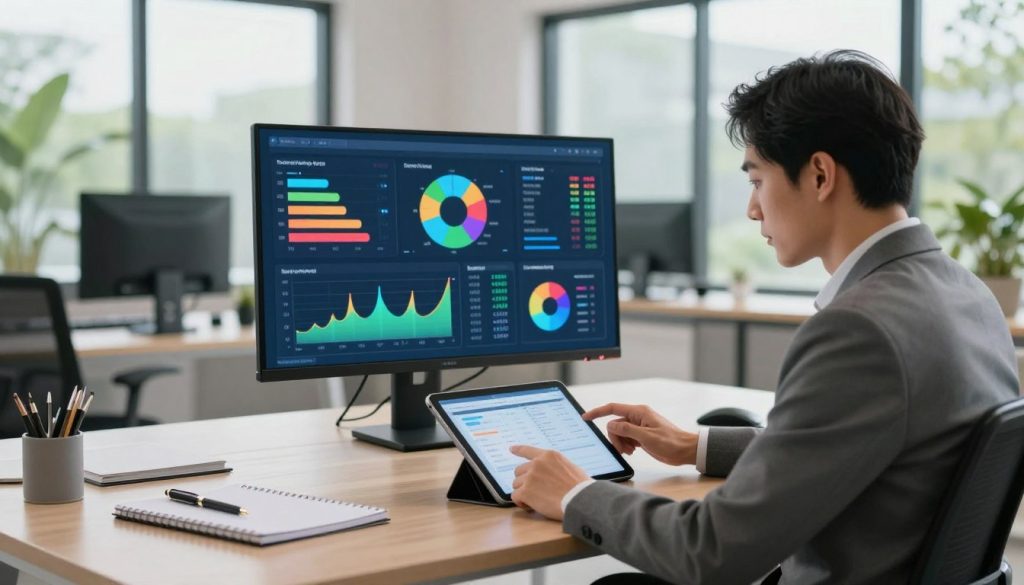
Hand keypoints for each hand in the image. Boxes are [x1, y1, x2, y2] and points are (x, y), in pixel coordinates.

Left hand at [509, 445, 589, 520]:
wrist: (580, 500)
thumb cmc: (580, 488)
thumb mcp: (570, 467)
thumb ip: (555, 467)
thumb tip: (550, 473)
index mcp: (549, 456)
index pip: (528, 450)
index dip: (518, 449)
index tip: (511, 449)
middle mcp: (537, 463)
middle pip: (519, 471)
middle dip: (524, 481)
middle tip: (534, 492)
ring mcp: (530, 477)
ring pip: (516, 484)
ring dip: (523, 493)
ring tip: (536, 501)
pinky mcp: (526, 491)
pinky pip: (515, 496)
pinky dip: (521, 503)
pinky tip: (530, 507)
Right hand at [583, 403, 697, 465]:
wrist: (685, 451)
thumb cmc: (671, 442)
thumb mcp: (647, 437)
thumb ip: (627, 429)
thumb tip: (611, 424)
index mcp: (639, 412)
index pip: (612, 408)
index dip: (598, 412)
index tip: (586, 417)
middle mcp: (638, 417)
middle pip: (614, 424)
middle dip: (615, 437)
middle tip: (624, 449)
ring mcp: (639, 426)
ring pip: (619, 432)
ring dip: (621, 443)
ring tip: (631, 451)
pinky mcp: (641, 435)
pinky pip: (626, 438)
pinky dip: (626, 445)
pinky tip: (634, 451)